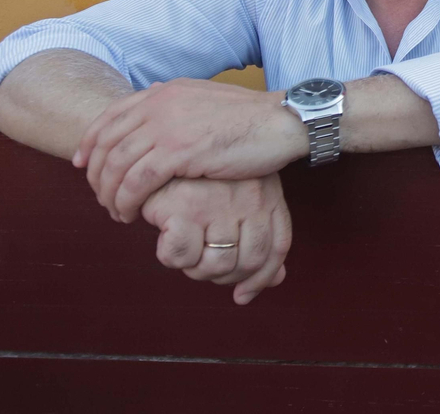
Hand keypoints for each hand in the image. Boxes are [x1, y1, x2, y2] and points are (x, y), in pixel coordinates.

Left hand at [75, 78, 307, 222]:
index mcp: (164, 92)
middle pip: (107, 143)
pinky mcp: (178, 152)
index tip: (83, 164)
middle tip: (100, 197)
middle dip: (96, 175)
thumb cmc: (250, 118)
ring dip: (110, 194)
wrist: (279, 121)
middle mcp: (158, 105)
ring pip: (117, 165)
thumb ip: (178, 106)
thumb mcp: (206, 100)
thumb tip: (159, 113)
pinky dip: (127, 201)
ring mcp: (166, 127)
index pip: (110, 116)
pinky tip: (131, 215)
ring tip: (116, 213)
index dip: (90, 142)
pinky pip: (137, 181)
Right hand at [141, 175, 291, 305]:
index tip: (243, 295)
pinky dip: (172, 257)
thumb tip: (277, 280)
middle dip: (225, 277)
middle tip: (202, 265)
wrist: (162, 144)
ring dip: (196, 270)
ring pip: (217, 265)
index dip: (262, 277)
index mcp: (266, 193)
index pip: (277, 247)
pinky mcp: (185, 207)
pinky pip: (183, 257)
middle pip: (250, 262)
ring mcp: (219, 203)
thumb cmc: (198, 176)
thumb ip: (258, 235)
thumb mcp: (238, 197)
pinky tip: (166, 237)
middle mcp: (250, 198)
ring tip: (185, 250)